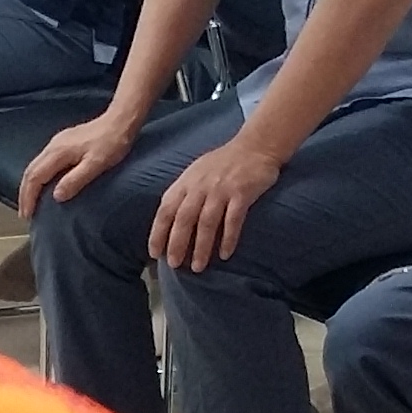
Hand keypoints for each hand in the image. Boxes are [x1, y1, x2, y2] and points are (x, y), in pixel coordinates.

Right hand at [16, 109, 142, 212]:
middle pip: (30, 171)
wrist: (120, 121)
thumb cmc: (112, 143)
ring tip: (31, 203)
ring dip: (30, 186)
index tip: (27, 215)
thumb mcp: (96, 165)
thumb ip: (75, 180)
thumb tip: (56, 195)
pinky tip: (44, 185)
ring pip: (35, 166)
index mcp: (58, 152)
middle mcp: (53, 146)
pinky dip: (38, 177)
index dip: (28, 198)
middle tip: (24, 213)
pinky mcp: (63, 142)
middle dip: (24, 194)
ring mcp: (57, 143)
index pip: (35, 177)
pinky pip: (43, 162)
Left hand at [149, 131, 288, 268]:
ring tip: (198, 267)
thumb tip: (169, 223)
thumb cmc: (224, 163)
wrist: (256, 145)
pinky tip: (225, 254)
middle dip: (177, 243)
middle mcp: (201, 186)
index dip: (158, 232)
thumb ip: (183, 194)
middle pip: (184, 218)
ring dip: (201, 247)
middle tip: (174, 265)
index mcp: (187, 182)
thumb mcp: (196, 173)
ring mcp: (222, 189)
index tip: (154, 253)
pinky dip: (228, 238)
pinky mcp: (242, 193)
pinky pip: (233, 220)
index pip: (166, 209)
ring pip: (207, 222)